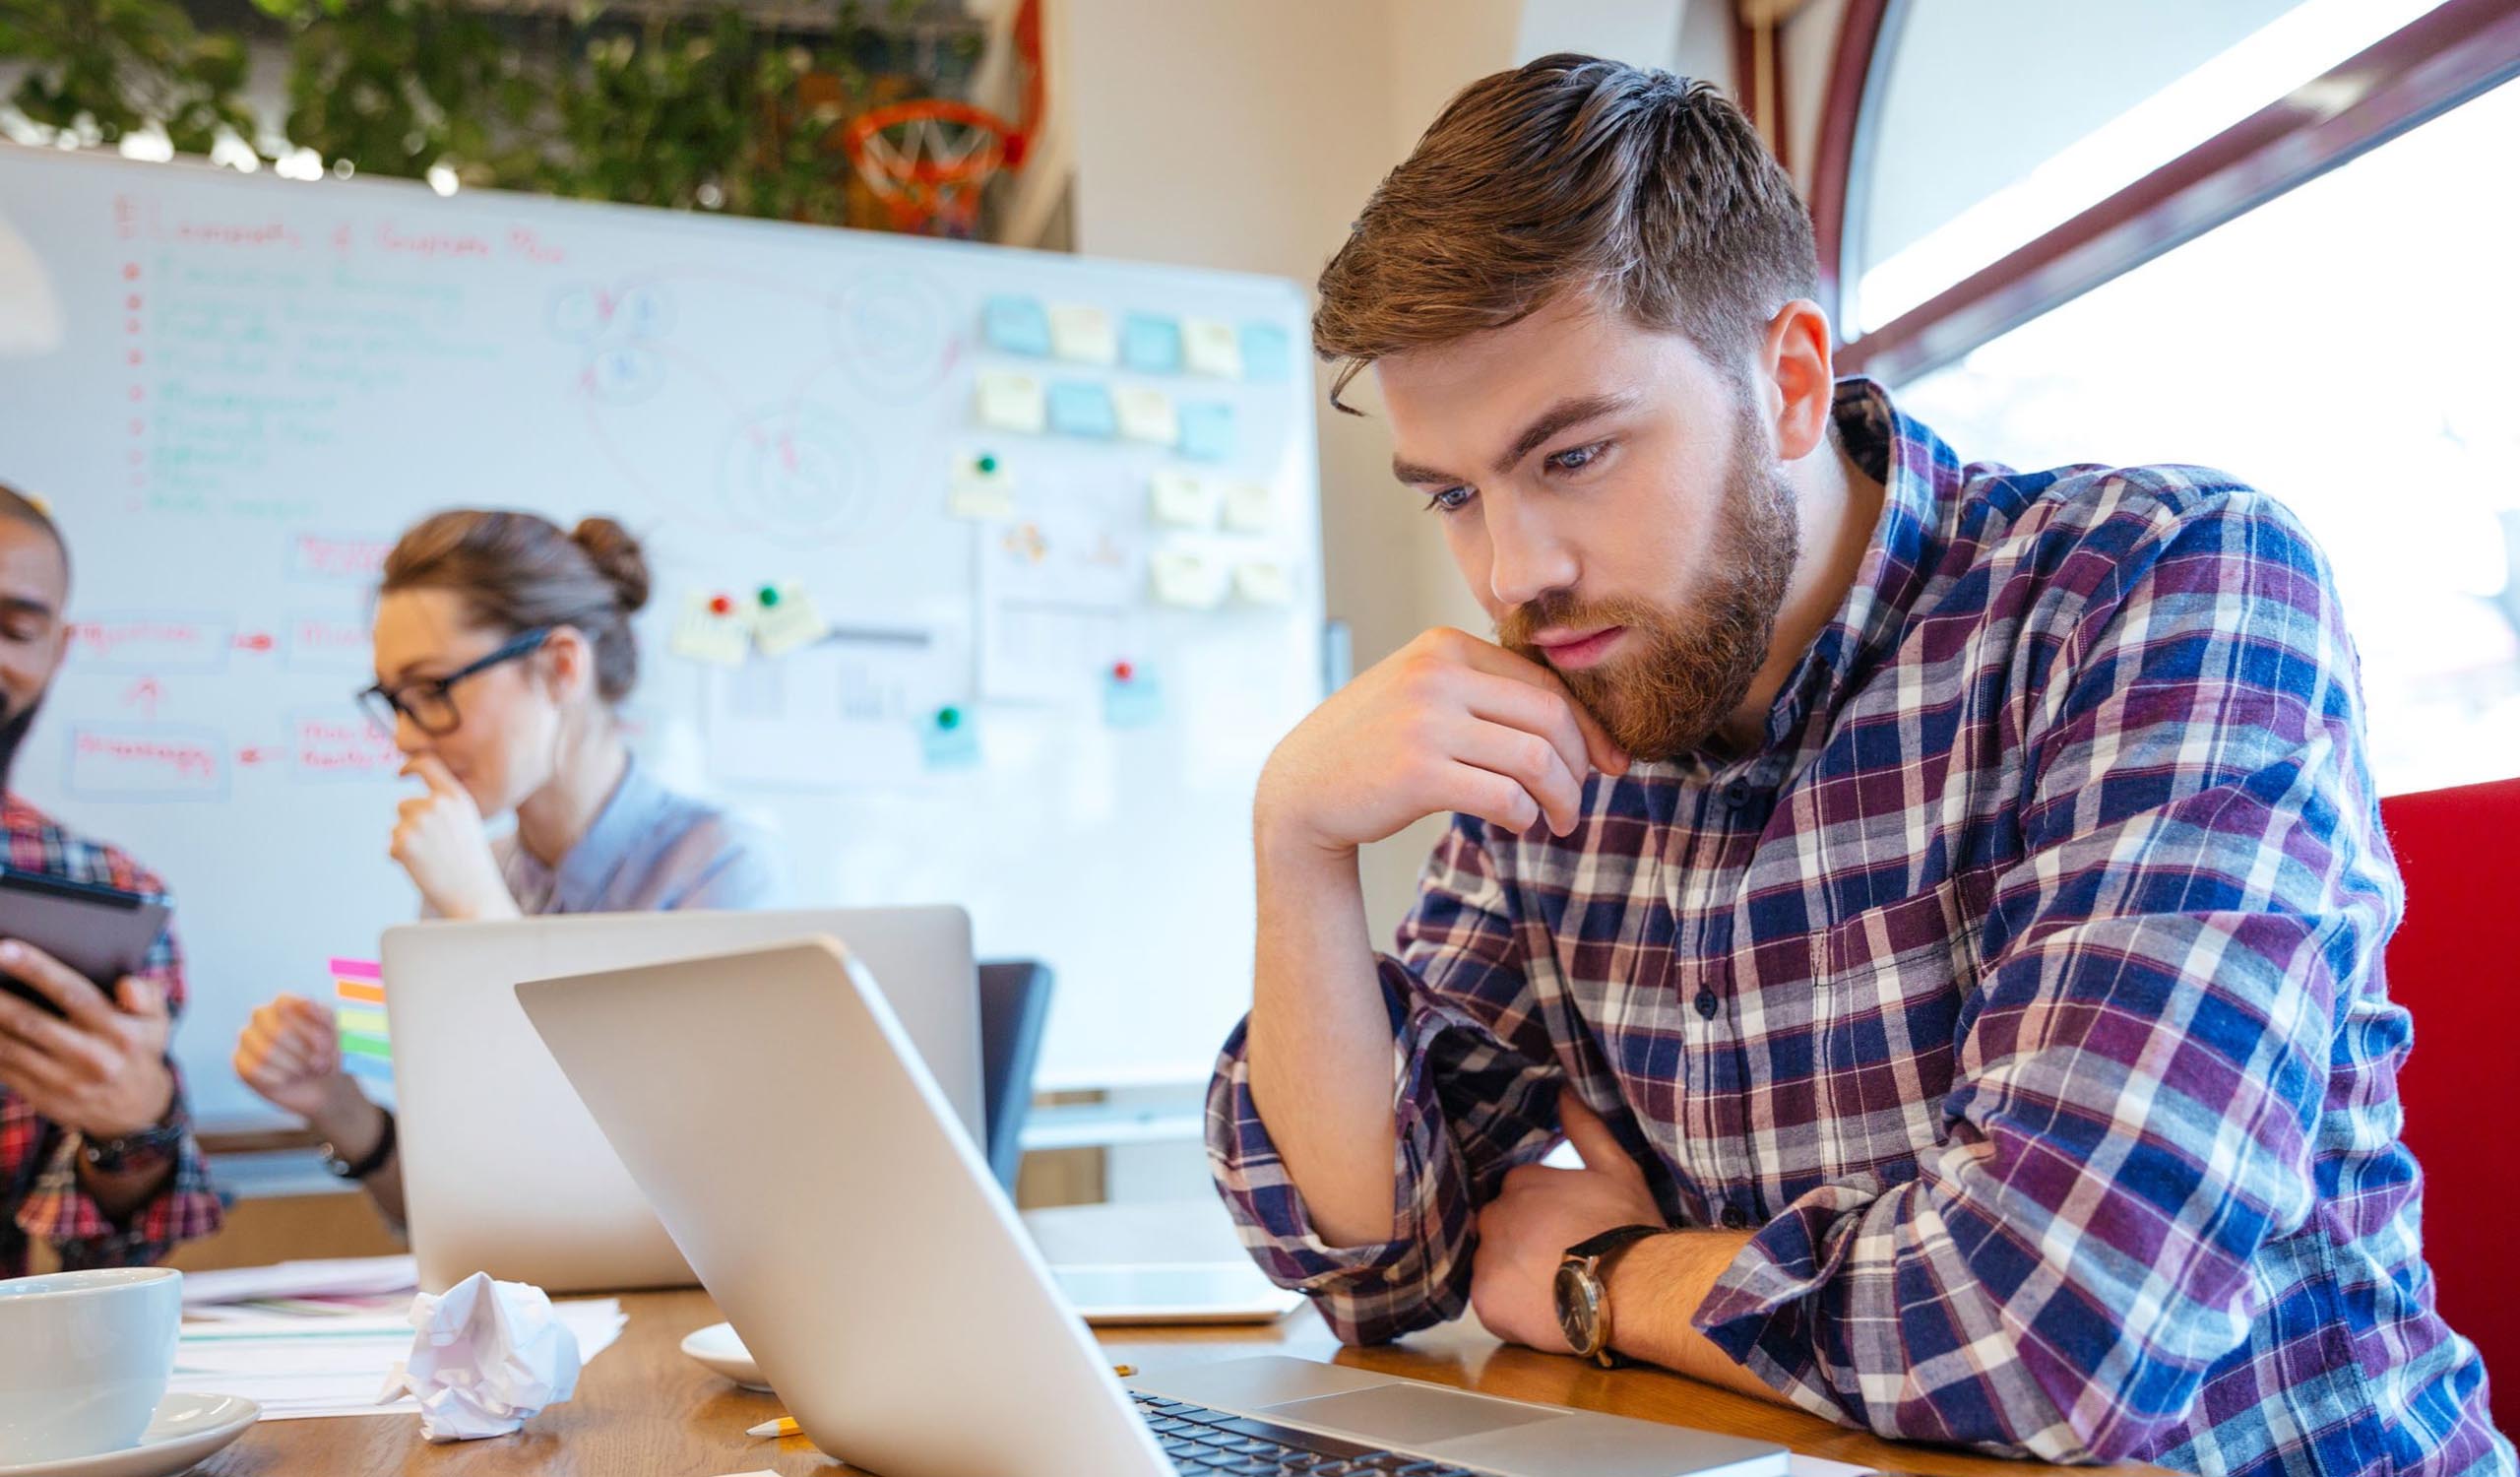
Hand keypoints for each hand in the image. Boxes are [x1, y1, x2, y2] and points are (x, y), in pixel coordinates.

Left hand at [0, 940, 174, 1138]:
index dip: (37, 969)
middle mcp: (92, 1058)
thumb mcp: (157, 1021)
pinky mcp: (44, 1098)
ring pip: (11, 1048)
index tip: (5, 948)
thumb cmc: (138, 1050)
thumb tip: (126, 984)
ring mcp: (65, 1082)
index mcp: (120, 1032)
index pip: (73, 993)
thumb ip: (147, 995)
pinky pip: (5, 1070)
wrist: (135, 1109)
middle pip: (32, 1022)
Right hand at [234, 993, 347, 1120]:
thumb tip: (307, 1001)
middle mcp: (262, 1017)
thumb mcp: (337, 1032)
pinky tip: (286, 1080)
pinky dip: (277, 1078)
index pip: (285, 1005)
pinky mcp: (241, 1062)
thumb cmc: (329, 1055)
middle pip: (277, 1031)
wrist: (325, 1087)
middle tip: (320, 1062)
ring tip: (305, 1071)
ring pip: (265, 1052)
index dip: (308, 1029)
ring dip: (293, 1066)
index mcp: (284, 1003)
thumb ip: (323, 1015)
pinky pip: (253, 1070)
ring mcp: (249, 1039)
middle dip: (303, 1052)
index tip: (326, 1045)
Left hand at [391, 753, 514, 919]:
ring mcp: (418, 822)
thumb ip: (444, 807)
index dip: (411, 766)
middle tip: (434, 849)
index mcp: (456, 797)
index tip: (402, 773)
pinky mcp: (402, 843)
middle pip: (405, 805)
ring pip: (397, 827)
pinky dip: (402, 860)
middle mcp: (437, 804)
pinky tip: (424, 869)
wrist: (475, 894)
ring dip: (407, 843)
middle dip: (411, 824)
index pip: (427, 764)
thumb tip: (410, 804)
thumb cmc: (472, 864)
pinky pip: (391, 847)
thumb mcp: (467, 824)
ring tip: (433, 860)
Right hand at [1257, 628, 1628, 858]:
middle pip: (1549, 718)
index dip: (1588, 727)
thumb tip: (1581, 729)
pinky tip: (1519, 824)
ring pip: (1535, 758)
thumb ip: (1485, 694)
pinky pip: (1505, 795)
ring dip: (1563, 798)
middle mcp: (1435, 674)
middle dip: (1581, 766)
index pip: (1544, 682)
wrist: (1302, 790)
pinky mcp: (1418, 771)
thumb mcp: (1424, 696)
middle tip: (1578, 802)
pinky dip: (1525, 815)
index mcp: (1444, 646)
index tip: (1609, 763)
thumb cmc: (1375, 748)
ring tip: (1560, 822)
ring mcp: (1424, 721)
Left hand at [1470, 1095, 1664, 1353]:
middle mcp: (1495, 1215)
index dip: (1544, 1218)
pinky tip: (1544, 1311)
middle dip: (1524, 1245)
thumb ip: (1585, 1128)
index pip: (1518, 1197)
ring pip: (1493, 1266)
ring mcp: (1488, 1258)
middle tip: (1562, 1264)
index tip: (1569, 1233)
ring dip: (1516, 1277)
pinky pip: (1491, 1302)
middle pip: (1501, 1230)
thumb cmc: (1630, 1228)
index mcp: (1520, 1182)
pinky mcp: (1486, 1300)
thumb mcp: (1616, 1169)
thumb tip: (1563, 1089)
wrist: (1636, 1290)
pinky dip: (1511, 1309)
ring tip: (1555, 1291)